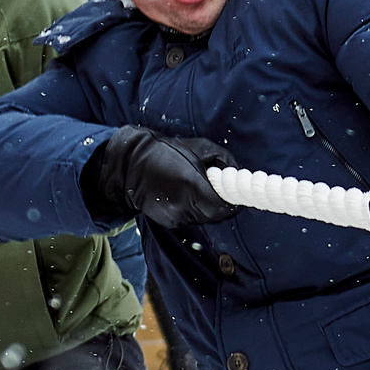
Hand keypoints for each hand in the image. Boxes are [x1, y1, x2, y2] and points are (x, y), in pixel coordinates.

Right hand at [82, 128, 240, 227]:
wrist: (132, 165)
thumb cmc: (167, 151)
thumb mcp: (200, 147)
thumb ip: (223, 160)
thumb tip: (238, 174)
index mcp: (192, 185)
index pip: (223, 206)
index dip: (233, 202)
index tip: (236, 194)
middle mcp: (183, 205)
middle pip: (217, 216)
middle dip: (223, 205)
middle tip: (222, 191)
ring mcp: (175, 216)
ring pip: (204, 219)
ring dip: (208, 207)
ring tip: (199, 189)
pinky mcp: (168, 222)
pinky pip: (191, 219)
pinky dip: (194, 210)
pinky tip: (185, 195)